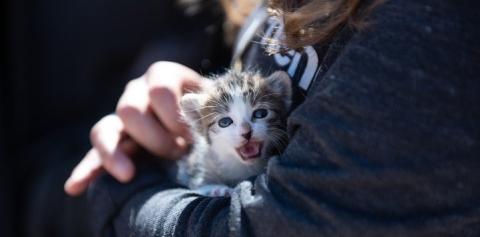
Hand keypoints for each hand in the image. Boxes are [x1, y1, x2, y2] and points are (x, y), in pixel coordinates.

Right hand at [64, 61, 201, 195]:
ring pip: (104, 130)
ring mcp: (122, 117)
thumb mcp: (217, 106)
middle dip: (155, 138)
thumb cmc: (214, 114)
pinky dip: (86, 171)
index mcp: (163, 76)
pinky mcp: (115, 143)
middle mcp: (138, 92)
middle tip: (179, 152)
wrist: (207, 125)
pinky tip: (75, 186)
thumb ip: (211, 108)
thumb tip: (202, 116)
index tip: (191, 135)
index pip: (159, 90)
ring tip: (130, 174)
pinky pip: (93, 154)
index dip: (174, 116)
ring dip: (118, 155)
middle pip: (129, 110)